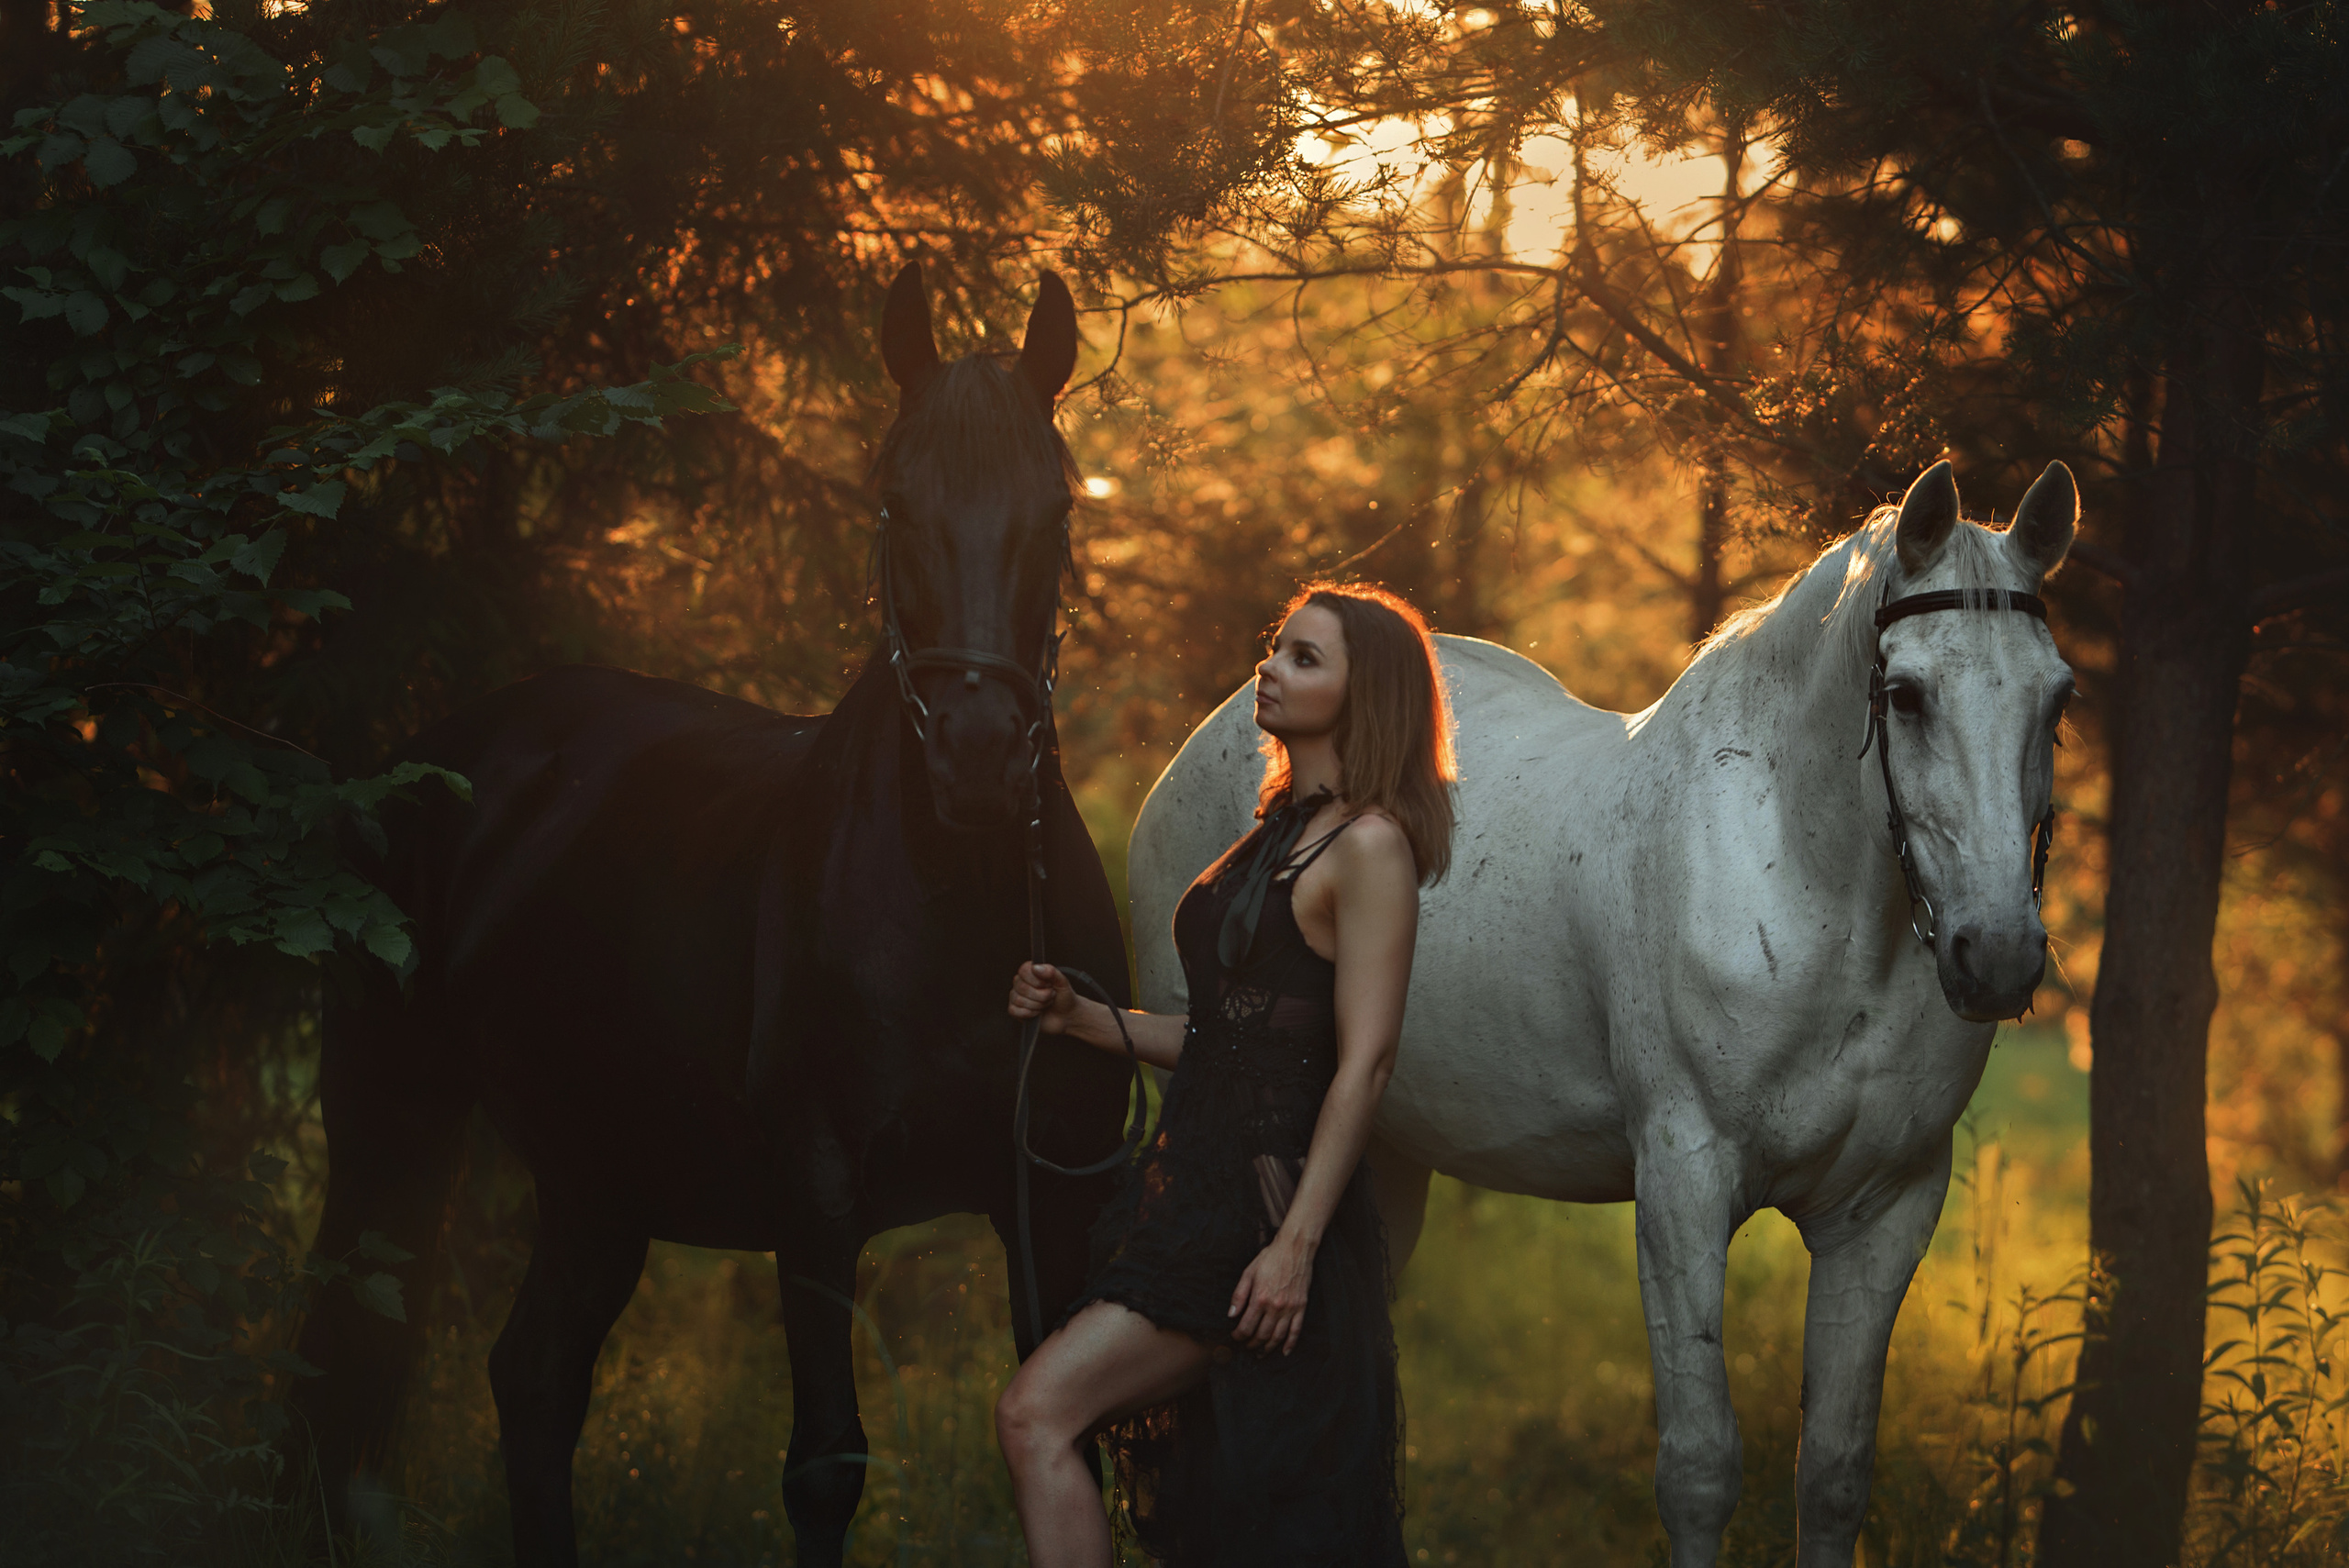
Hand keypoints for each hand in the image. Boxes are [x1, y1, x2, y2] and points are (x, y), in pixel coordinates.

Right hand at [1007, 961, 1079, 1034]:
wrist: (1067, 1016)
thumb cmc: (1064, 997)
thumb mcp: (1062, 983)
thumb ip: (1051, 972)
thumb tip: (1035, 967)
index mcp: (1031, 972)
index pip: (1024, 971)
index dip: (1037, 980)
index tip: (1049, 985)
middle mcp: (1021, 982)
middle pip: (1022, 987)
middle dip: (1041, 995)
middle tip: (1051, 995)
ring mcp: (1017, 997)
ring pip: (1019, 1000)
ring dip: (1038, 1005)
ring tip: (1046, 1004)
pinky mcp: (1015, 1011)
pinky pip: (1014, 1011)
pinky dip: (1030, 1013)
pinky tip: (1038, 1012)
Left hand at [1229, 1233, 1312, 1353]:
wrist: (1295, 1248)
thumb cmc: (1270, 1258)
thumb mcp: (1249, 1273)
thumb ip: (1239, 1295)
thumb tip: (1231, 1314)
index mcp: (1260, 1298)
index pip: (1246, 1326)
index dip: (1239, 1335)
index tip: (1235, 1337)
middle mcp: (1275, 1307)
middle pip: (1261, 1334)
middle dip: (1251, 1344)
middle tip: (1246, 1346)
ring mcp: (1290, 1308)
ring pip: (1278, 1336)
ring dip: (1268, 1348)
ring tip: (1260, 1352)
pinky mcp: (1301, 1307)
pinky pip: (1296, 1330)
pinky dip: (1290, 1344)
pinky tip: (1284, 1351)